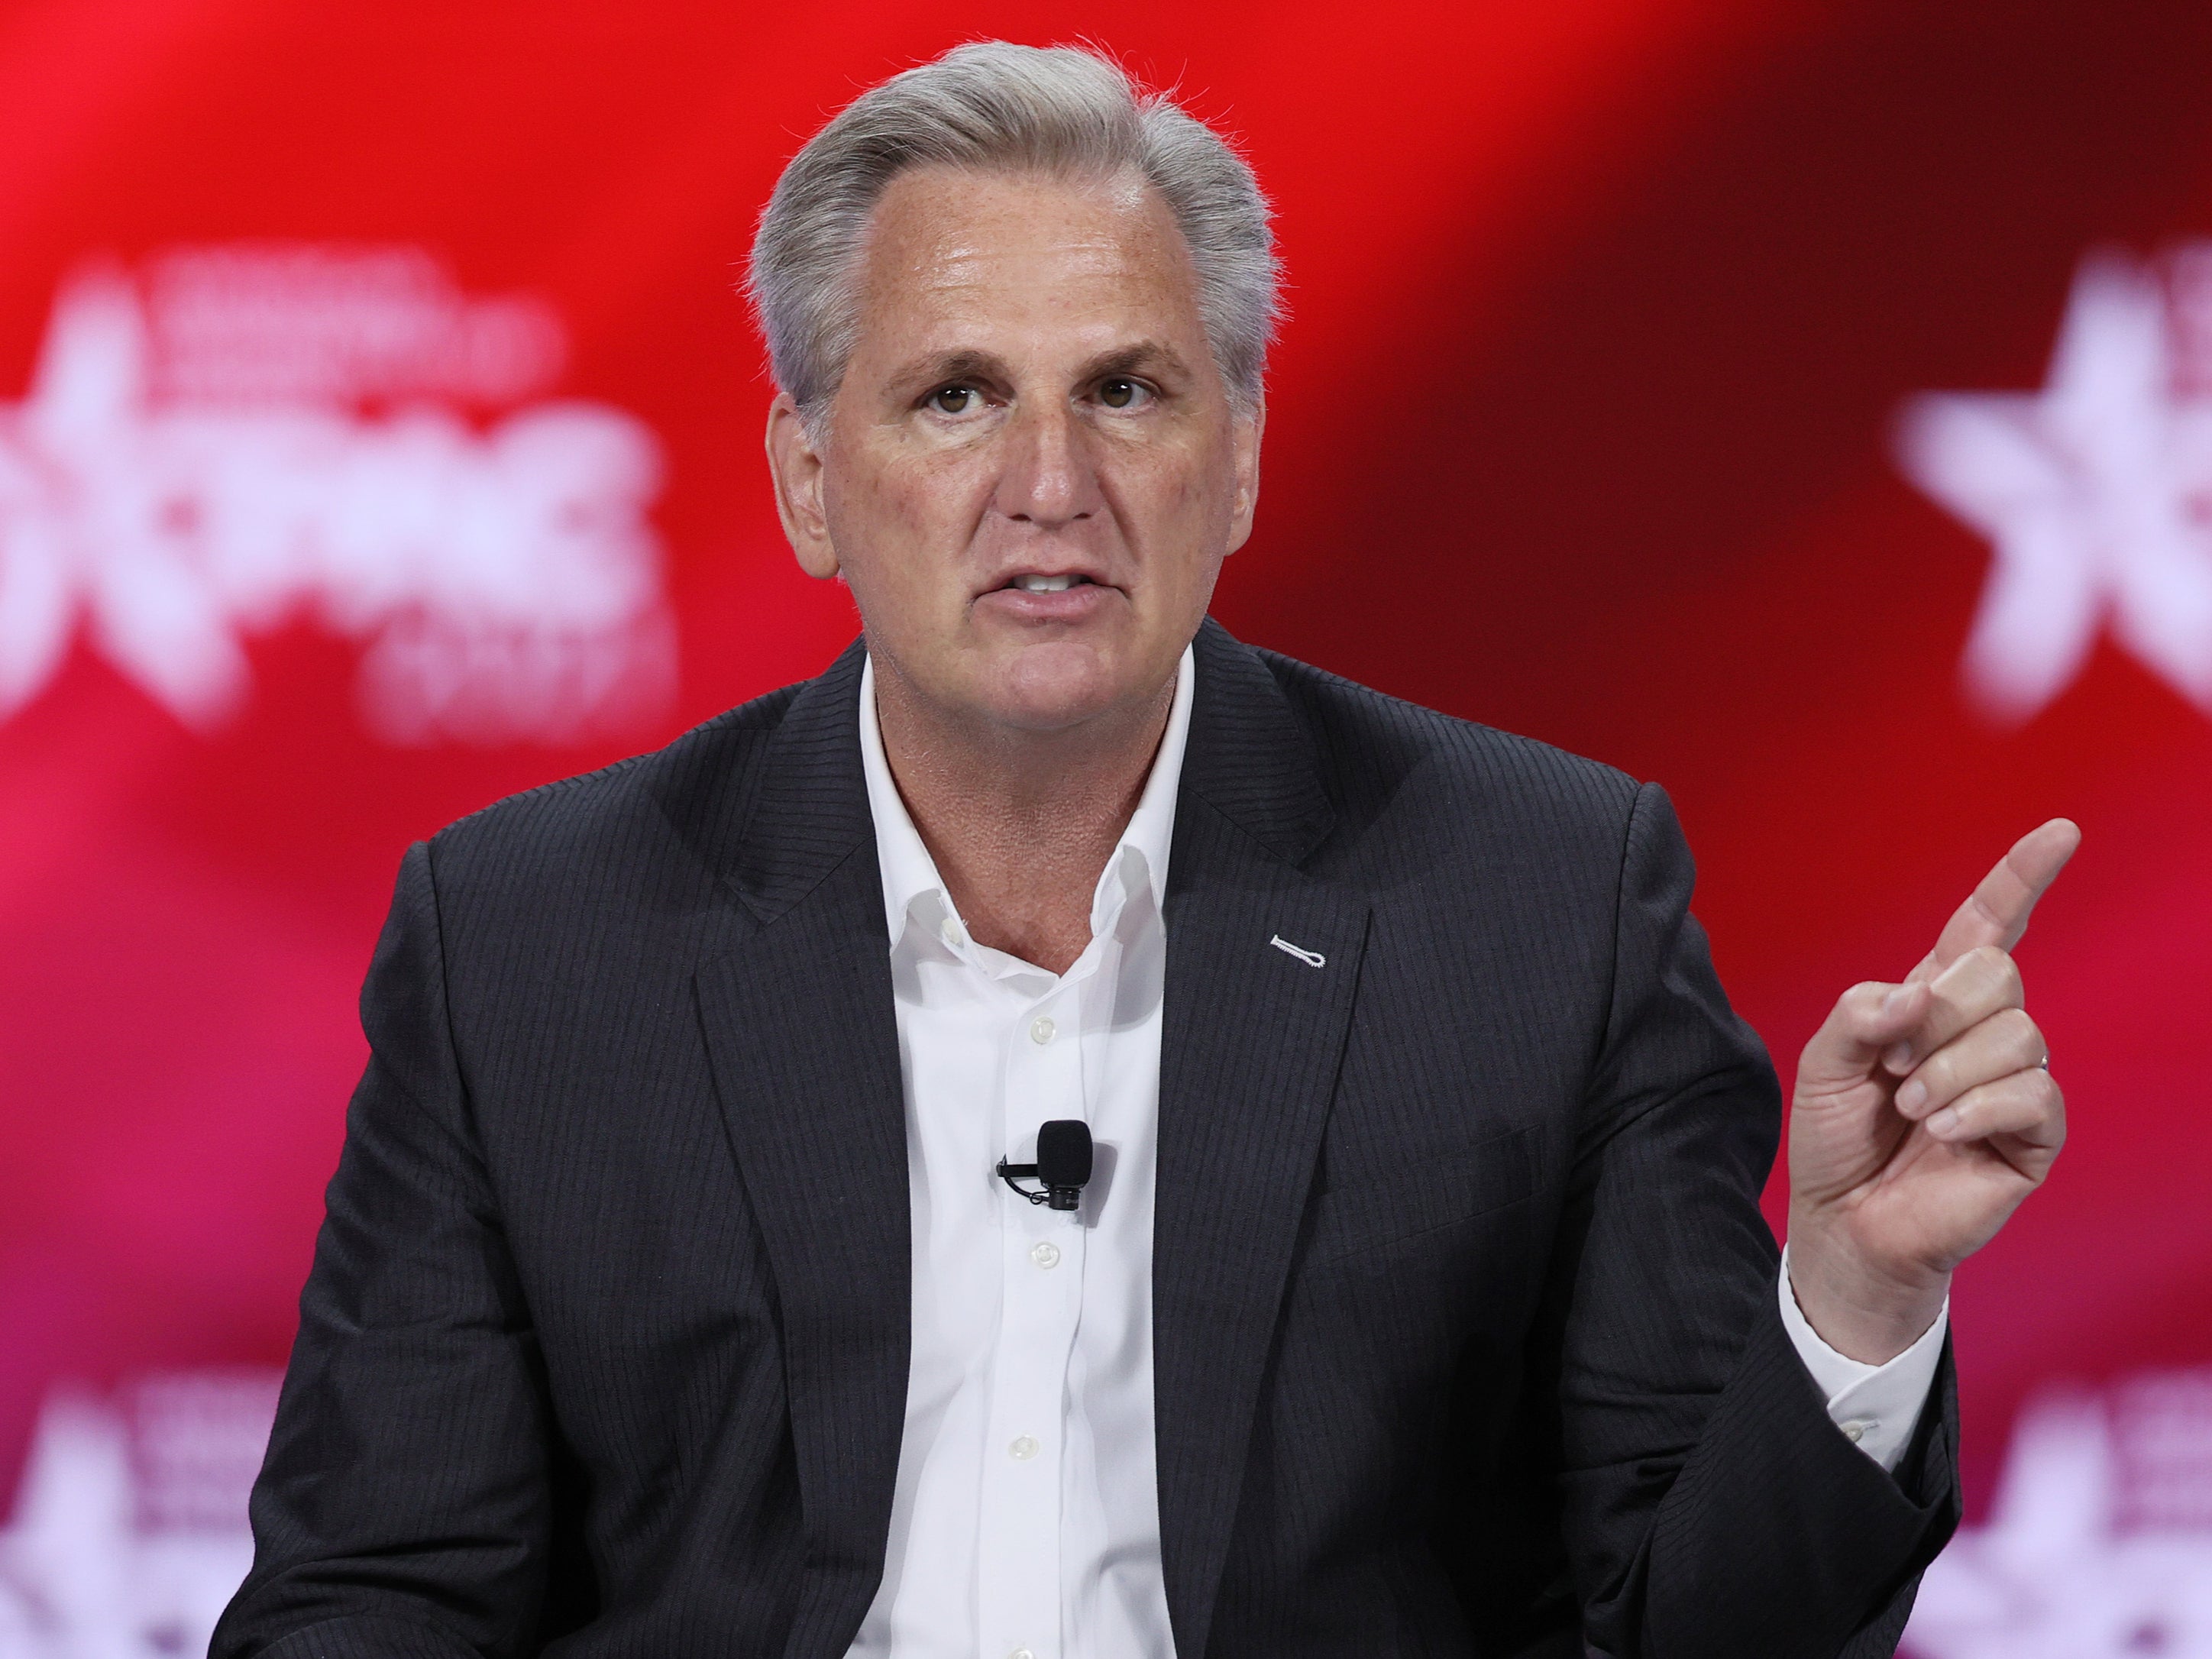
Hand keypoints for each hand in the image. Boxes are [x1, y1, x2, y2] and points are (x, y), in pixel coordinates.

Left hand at [1785, 819, 2080, 1362]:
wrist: (1846, 1222)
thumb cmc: (1839, 1140)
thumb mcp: (1823, 1062)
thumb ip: (1859, 1012)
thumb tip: (1916, 995)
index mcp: (1934, 1000)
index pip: (1987, 925)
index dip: (2021, 878)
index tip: (2061, 832)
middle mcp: (1983, 1031)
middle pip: (1997, 972)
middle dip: (1937, 1015)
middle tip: (1895, 1066)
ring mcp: (2014, 1081)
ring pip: (2017, 1032)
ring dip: (1948, 1071)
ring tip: (1912, 1108)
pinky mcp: (2034, 1133)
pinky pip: (2034, 1090)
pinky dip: (1978, 1106)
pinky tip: (1944, 1131)